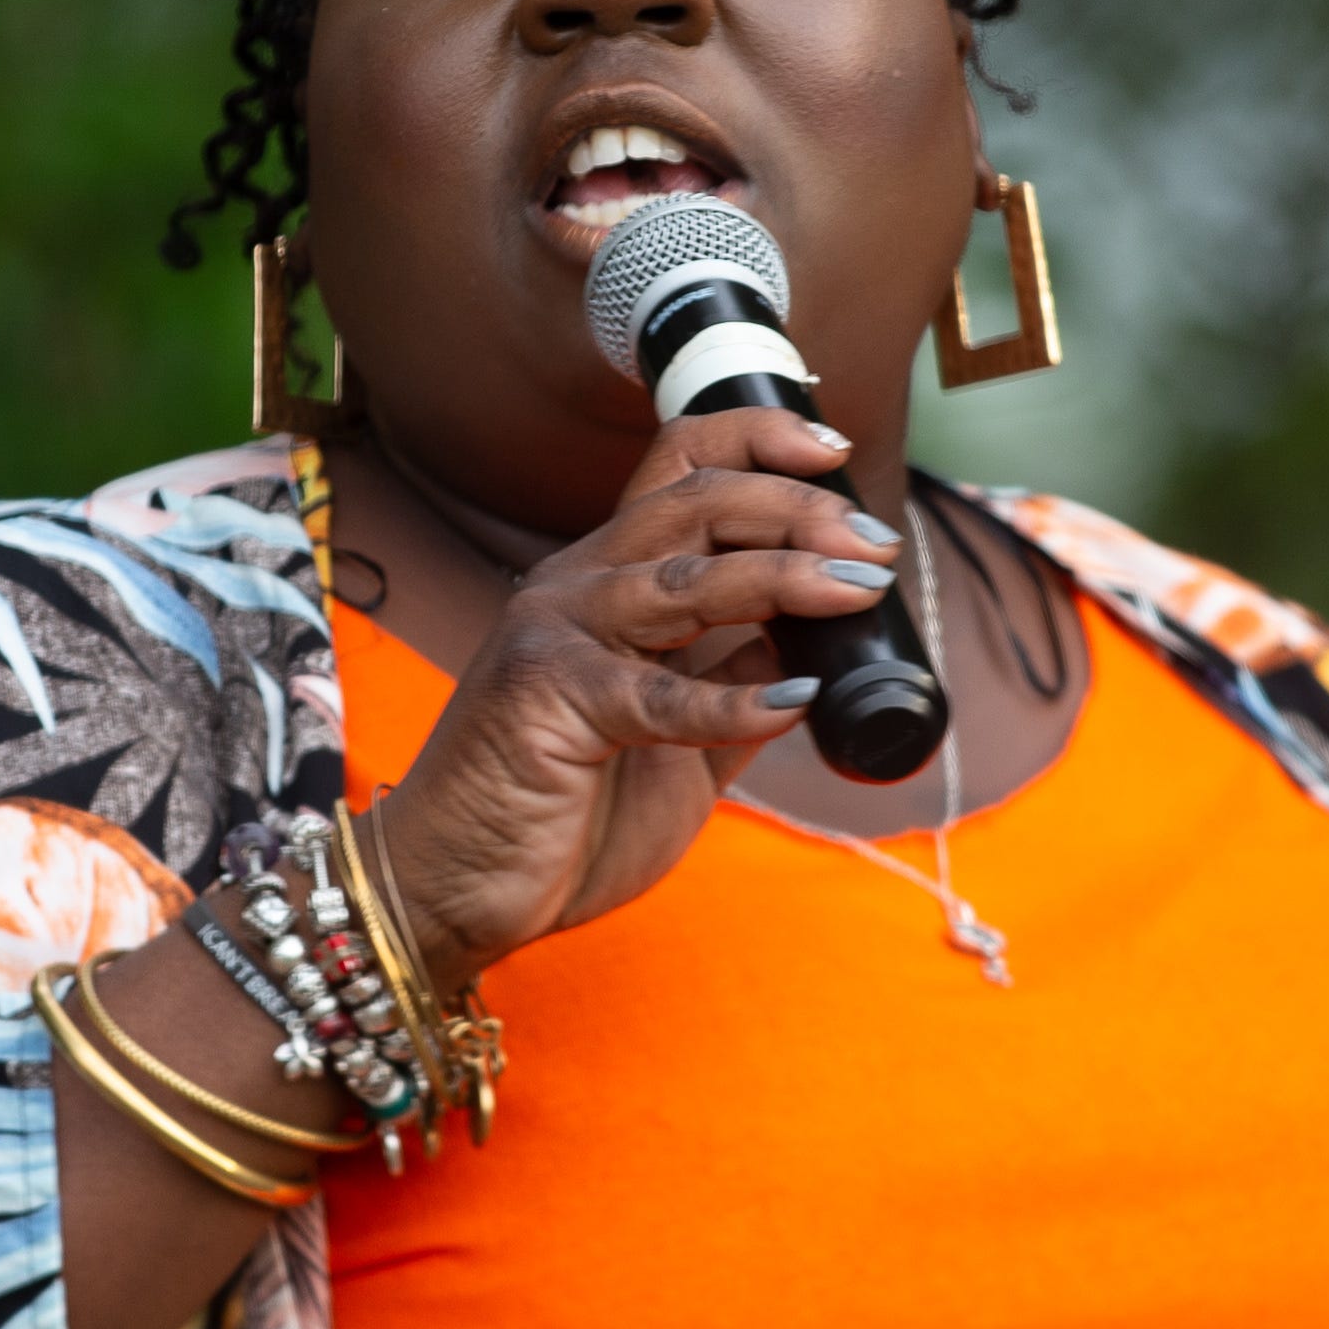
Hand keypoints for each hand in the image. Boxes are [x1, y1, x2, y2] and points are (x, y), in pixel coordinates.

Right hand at [362, 405, 900, 989]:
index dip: (758, 441)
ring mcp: (558, 638)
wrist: (455, 887)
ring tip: (861, 588)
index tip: (833, 452)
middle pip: (695, 503)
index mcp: (608, 578)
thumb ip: (730, 687)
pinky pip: (659, 697)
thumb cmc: (555, 808)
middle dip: (796, 510)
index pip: (682, 468)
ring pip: (684, 578)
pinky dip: (735, 702)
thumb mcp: (671, 737)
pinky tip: (797, 702)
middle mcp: (578, 586)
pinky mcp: (551, 706)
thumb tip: (810, 654)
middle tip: (873, 543)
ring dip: (785, 577)